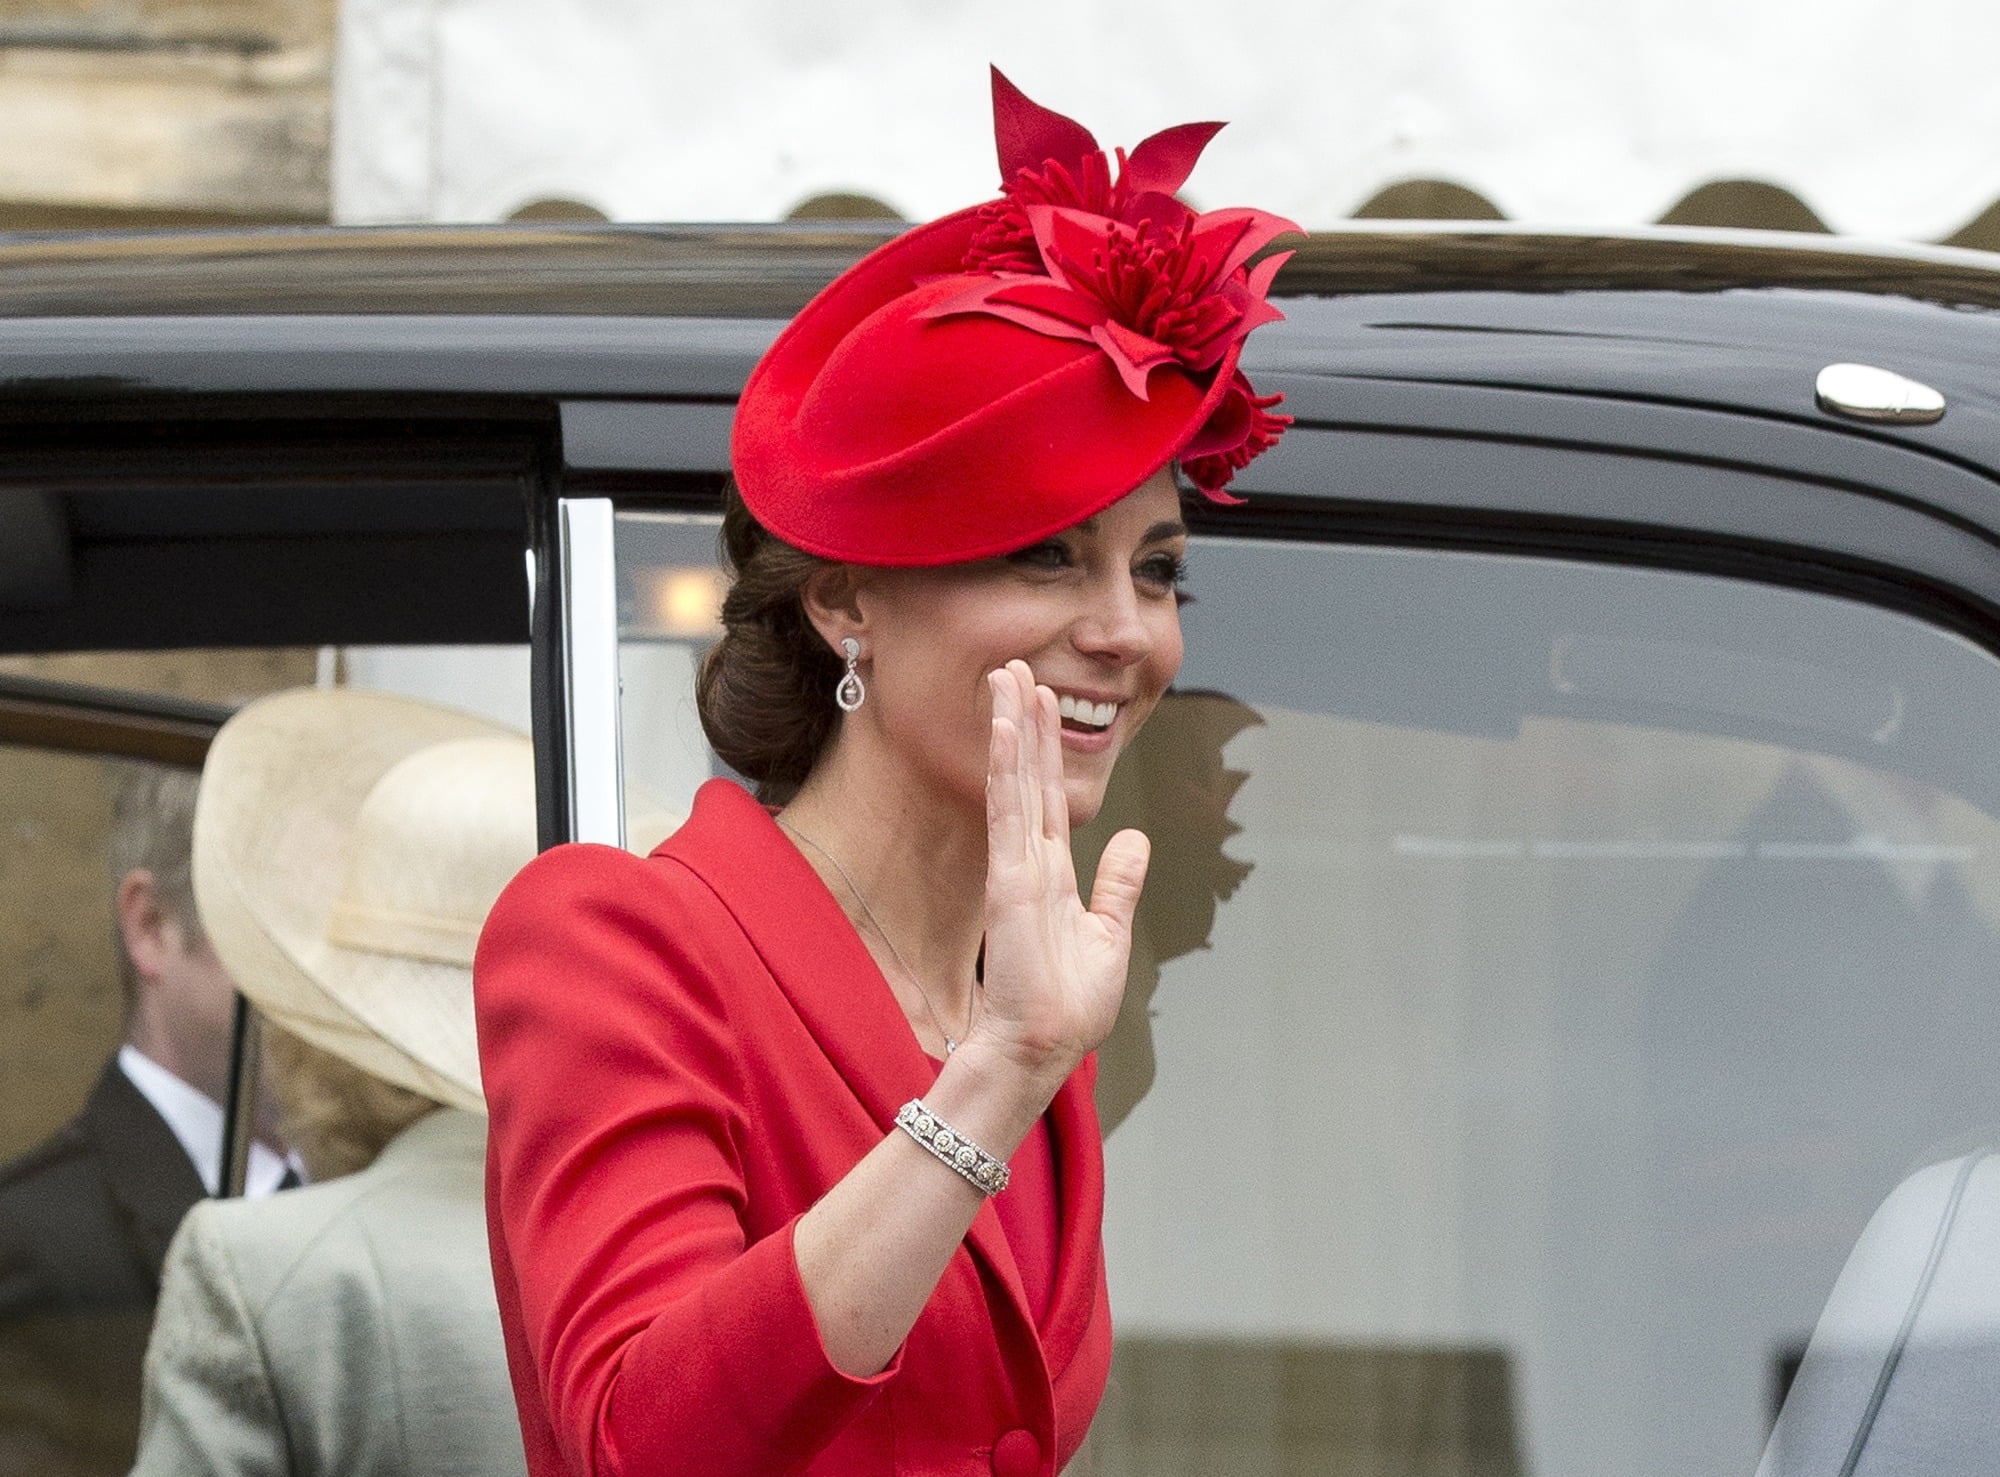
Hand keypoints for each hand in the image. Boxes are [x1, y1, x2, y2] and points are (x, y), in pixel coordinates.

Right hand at [970, 659, 1149, 1087]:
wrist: (1042, 1047)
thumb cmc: (1069, 1007)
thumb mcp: (1108, 935)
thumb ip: (1118, 884)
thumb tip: (1135, 839)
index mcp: (1051, 875)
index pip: (1049, 797)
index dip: (1046, 748)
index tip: (1041, 701)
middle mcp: (1029, 861)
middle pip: (1028, 776)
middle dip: (1024, 721)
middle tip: (1014, 668)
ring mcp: (1016, 866)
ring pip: (1015, 781)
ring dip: (1012, 727)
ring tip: (1007, 676)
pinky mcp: (1009, 879)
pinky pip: (1009, 811)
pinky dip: (1008, 766)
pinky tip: (1008, 727)